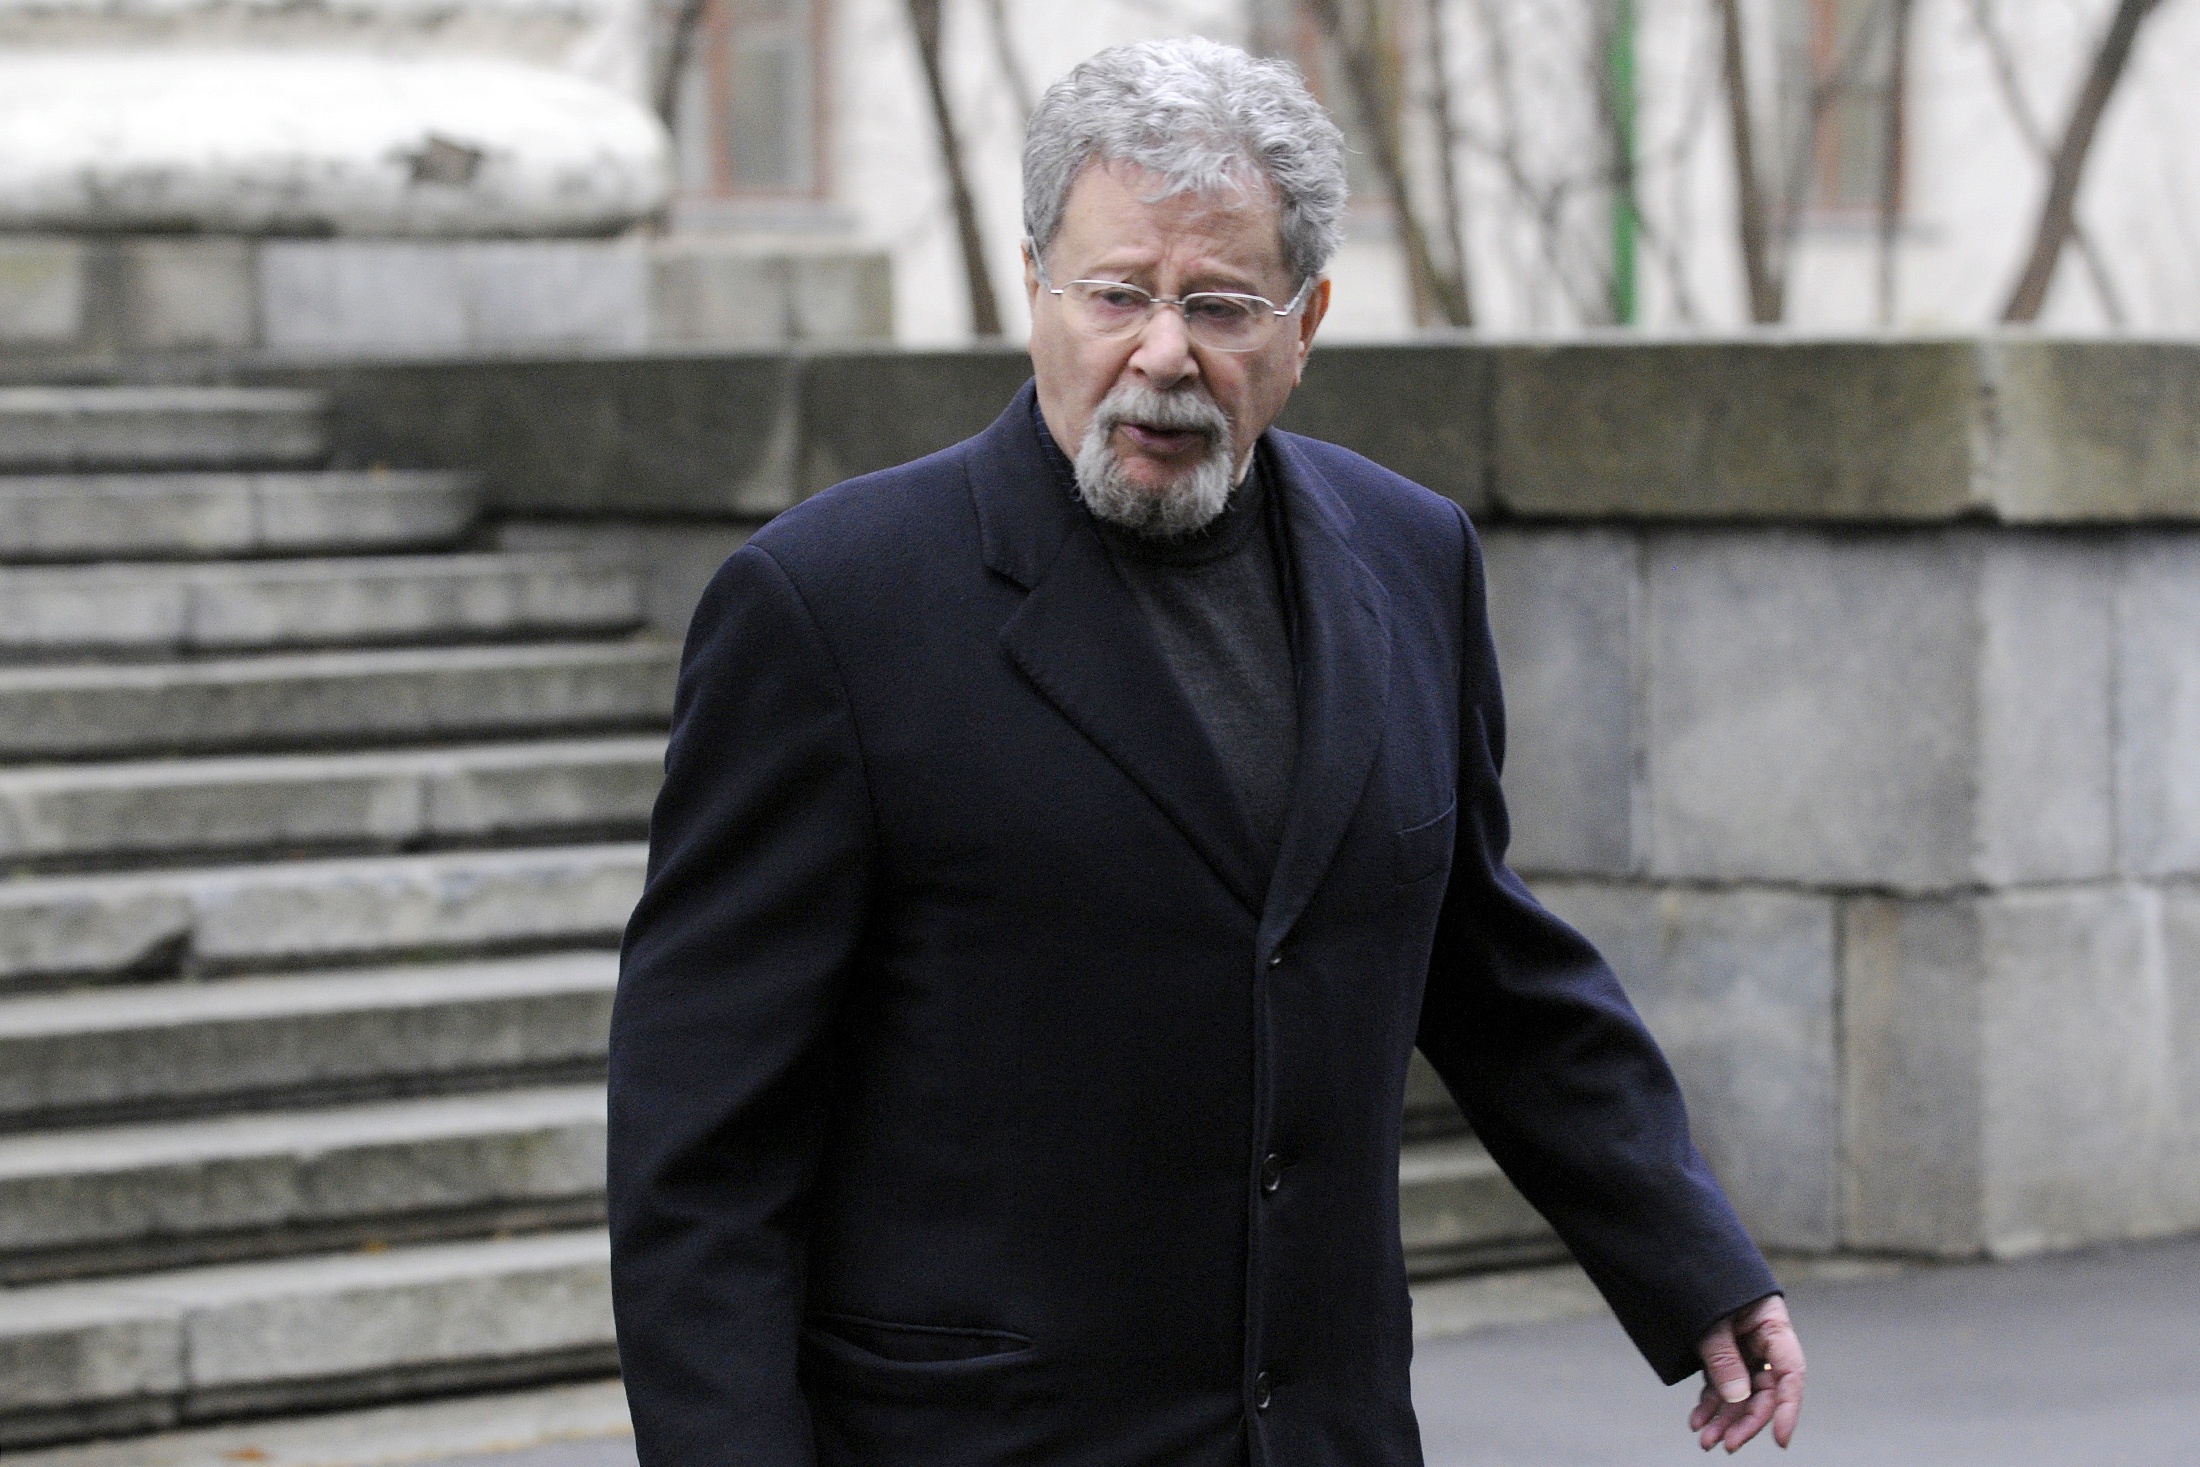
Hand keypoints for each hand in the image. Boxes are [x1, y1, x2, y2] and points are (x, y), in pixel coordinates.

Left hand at [1689, 1293, 1803, 1451]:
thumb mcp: (1710, 1318)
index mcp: (1772, 1324)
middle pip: (1763, 1390)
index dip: (1788, 1409)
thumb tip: (1738, 1399)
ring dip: (1724, 1418)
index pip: (1790, 1373)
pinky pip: (1720, 1384)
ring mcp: (1740, 1347)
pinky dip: (1709, 1404)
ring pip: (1740, 1392)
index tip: (1781, 1440)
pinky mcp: (1719, 1353)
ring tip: (1704, 1441)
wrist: (1671, 1254)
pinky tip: (1697, 1422)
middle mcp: (1761, 1339)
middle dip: (1745, 1420)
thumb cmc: (1696, 1278)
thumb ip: (1723, 1357)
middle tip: (1726, 1445)